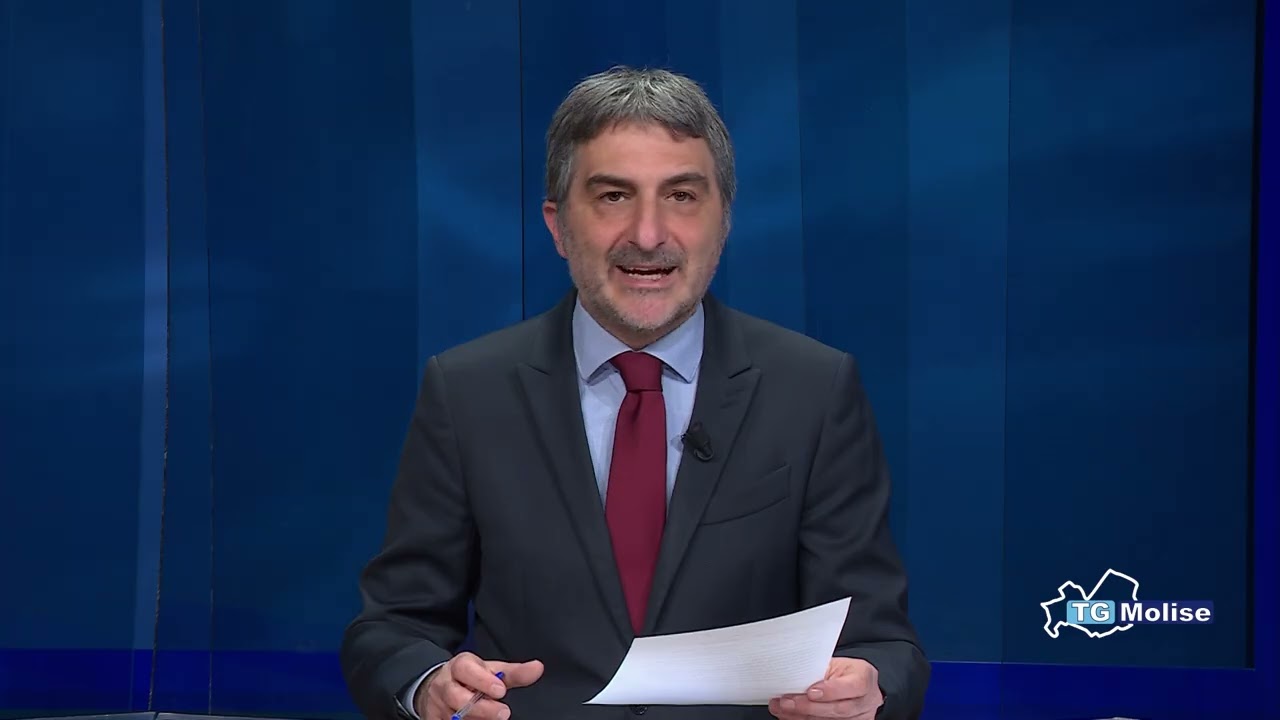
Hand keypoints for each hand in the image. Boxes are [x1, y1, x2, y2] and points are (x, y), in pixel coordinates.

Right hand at [414, 651, 543, 719]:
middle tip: (503, 713)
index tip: (500, 690)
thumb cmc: (471, 678)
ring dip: (473, 719)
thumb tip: (538, 668)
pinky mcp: (434, 719)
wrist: (437, 687)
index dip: (482, 680)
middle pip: (458, 697)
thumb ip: (514, 672)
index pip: (466, 670)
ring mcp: (439, 705)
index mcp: (459, 667)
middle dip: (481, 707)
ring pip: (453, 715)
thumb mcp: (491, 671)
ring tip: (491, 719)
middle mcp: (445, 685)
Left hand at [768, 658, 882, 719]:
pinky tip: (791, 716)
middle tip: (787, 702)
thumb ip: (818, 670)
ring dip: (803, 716)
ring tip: (783, 709)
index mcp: (865, 676)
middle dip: (810, 707)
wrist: (853, 683)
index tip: (811, 691)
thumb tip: (791, 675)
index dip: (832, 691)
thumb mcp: (834, 664)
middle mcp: (867, 700)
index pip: (855, 685)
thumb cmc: (842, 672)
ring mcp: (861, 717)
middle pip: (840, 709)